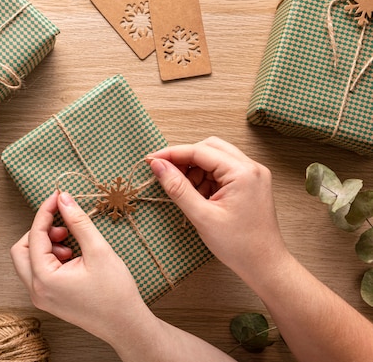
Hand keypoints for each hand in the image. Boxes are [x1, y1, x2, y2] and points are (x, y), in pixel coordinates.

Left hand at [10, 190, 153, 343]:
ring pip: (28, 261)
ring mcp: (41, 297)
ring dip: (45, 246)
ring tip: (71, 245)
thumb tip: (64, 198)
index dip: (45, 212)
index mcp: (44, 279)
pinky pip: (38, 272)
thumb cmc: (115, 292)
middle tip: (64, 228)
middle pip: (21, 249)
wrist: (126, 325)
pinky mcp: (49, 299)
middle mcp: (36, 290)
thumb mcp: (98, 250)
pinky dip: (50, 258)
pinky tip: (72, 257)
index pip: (35, 235)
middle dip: (40, 232)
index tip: (58, 196)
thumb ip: (79, 222)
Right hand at [147, 137, 287, 280]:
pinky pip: (222, 172)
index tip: (151, 160)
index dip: (172, 154)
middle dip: (185, 159)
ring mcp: (253, 175)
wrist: (265, 266)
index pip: (200, 151)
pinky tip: (199, 197)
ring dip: (195, 171)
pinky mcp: (250, 184)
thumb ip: (177, 188)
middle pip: (209, 148)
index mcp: (243, 172)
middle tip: (166, 174)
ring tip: (187, 194)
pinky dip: (206, 180)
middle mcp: (251, 168)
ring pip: (215, 159)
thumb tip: (158, 166)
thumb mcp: (202, 216)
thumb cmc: (239, 245)